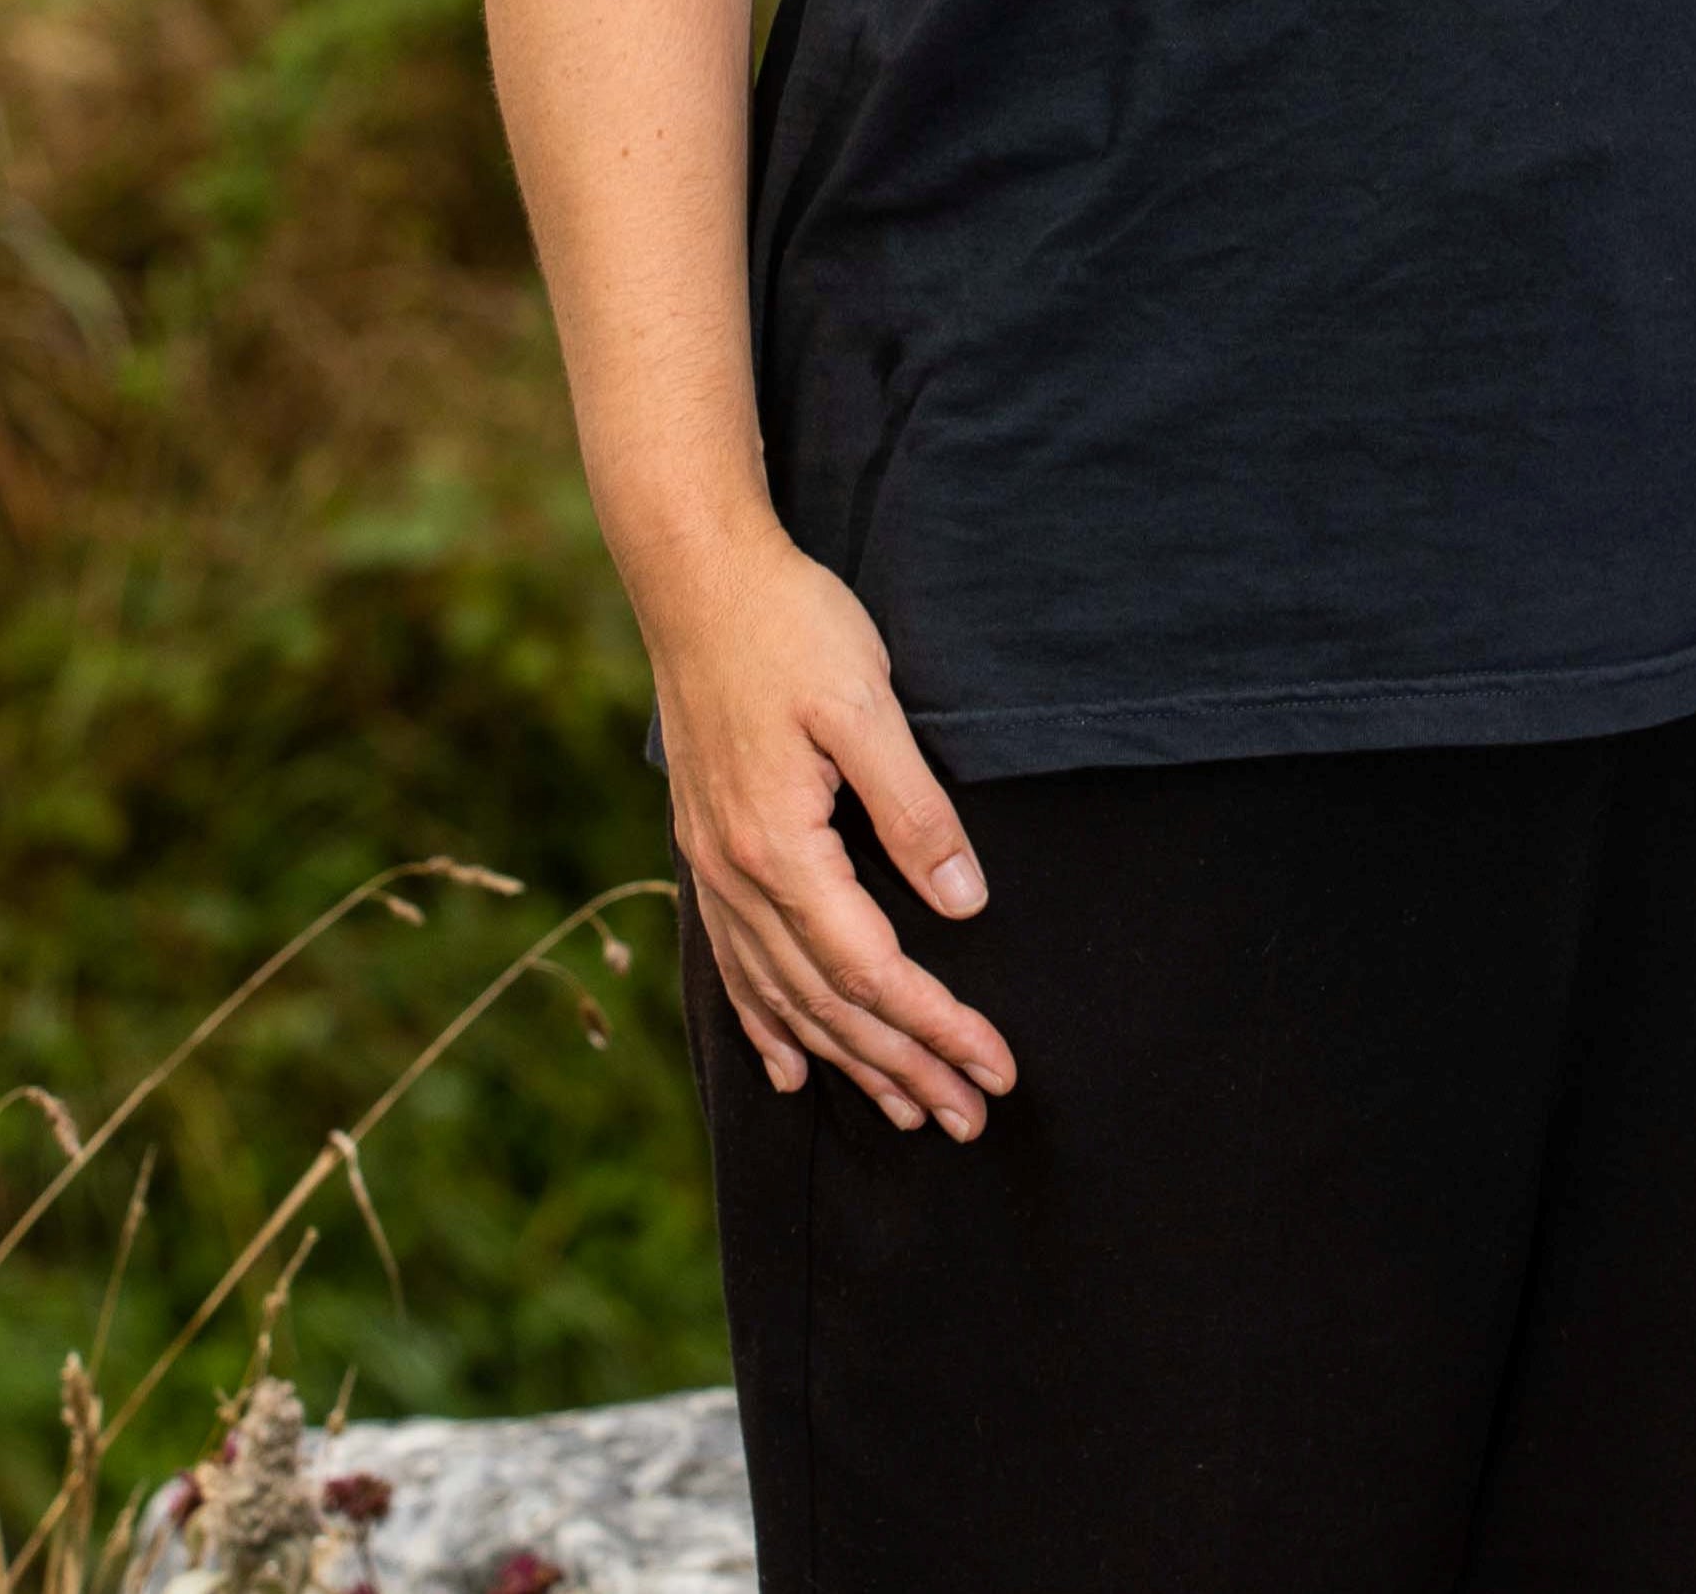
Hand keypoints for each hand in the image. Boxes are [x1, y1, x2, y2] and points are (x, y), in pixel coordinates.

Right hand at [650, 528, 1017, 1140]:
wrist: (698, 578)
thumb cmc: (792, 628)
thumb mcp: (868, 705)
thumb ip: (914, 810)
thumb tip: (964, 904)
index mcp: (780, 846)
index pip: (872, 969)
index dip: (938, 1025)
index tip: (997, 1067)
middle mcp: (737, 874)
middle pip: (829, 1003)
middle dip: (904, 1066)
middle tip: (969, 1119)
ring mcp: (714, 866)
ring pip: (783, 996)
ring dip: (847, 1061)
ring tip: (907, 1110)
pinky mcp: (708, 847)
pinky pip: (737, 963)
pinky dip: (768, 1025)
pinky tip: (791, 1068)